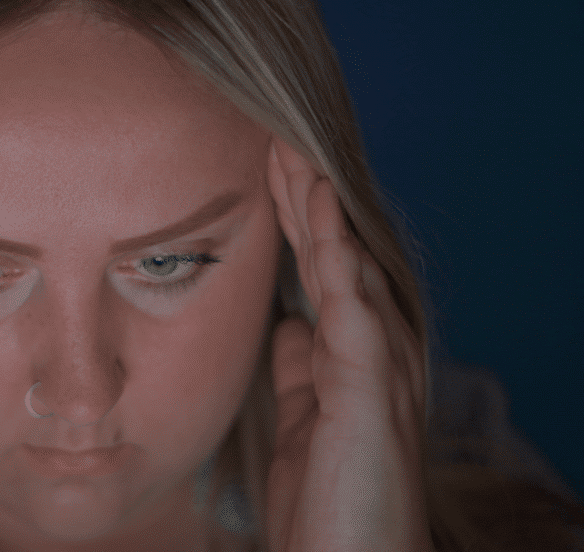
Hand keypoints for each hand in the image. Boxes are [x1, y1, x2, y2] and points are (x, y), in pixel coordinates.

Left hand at [265, 137, 431, 551]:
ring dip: (323, 212)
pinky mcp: (374, 395)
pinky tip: (323, 219)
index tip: (265, 171)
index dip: (297, 222)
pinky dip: (342, 261)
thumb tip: (289, 328)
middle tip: (277, 138)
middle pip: (338, 258)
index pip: (321, 273)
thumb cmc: (330, 506)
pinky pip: (357, 313)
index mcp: (349, 360)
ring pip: (351, 270)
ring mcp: (378, 372)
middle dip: (307, 199)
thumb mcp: (306, 421)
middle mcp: (371, 356)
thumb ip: (303, 372)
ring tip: (295, 155)